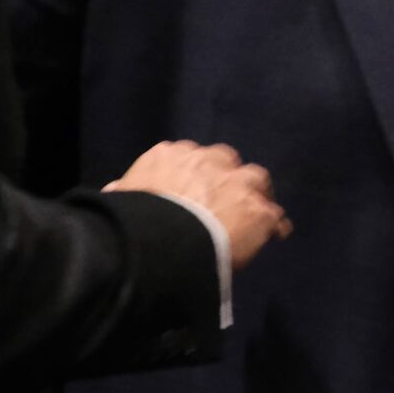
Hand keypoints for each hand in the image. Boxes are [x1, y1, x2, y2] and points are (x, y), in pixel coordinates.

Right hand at [108, 139, 292, 268]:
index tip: (194, 188)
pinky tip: (277, 233)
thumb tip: (116, 190)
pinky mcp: (257, 209)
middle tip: (225, 197)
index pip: (187, 156)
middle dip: (226, 176)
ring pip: (254, 179)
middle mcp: (206, 160)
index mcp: (170, 156)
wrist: (164, 236)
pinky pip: (273, 215)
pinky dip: (274, 224)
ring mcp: (236, 182)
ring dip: (255, 192)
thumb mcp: (123, 197)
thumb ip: (125, 190)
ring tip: (255, 210)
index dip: (194, 174)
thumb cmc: (138, 217)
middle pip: (224, 159)